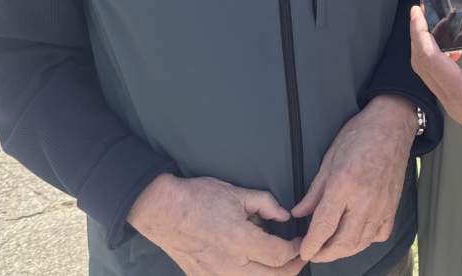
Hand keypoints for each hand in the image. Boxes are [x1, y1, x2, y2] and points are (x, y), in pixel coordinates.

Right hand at [127, 173, 302, 274]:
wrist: (163, 211)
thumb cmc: (197, 198)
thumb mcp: (236, 193)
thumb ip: (266, 204)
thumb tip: (284, 217)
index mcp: (240, 240)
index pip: (280, 255)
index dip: (296, 250)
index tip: (299, 242)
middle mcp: (230, 264)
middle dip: (291, 269)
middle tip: (297, 257)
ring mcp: (216, 275)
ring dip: (271, 275)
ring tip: (279, 264)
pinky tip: (254, 266)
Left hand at [291, 95, 416, 262]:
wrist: (392, 124)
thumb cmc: (359, 135)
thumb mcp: (329, 158)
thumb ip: (314, 191)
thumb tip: (298, 213)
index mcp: (344, 184)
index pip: (324, 226)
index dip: (311, 245)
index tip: (303, 253)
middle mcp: (364, 199)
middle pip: (343, 242)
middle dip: (325, 254)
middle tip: (314, 254)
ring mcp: (382, 205)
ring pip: (361, 242)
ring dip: (344, 251)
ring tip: (331, 249)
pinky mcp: (393, 206)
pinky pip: (379, 235)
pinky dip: (366, 241)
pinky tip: (356, 236)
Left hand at [410, 0, 461, 171]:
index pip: (429, 58)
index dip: (420, 32)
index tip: (417, 11)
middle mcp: (455, 103)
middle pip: (422, 67)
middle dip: (418, 37)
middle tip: (421, 13)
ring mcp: (457, 109)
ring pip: (429, 76)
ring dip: (427, 50)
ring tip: (435, 27)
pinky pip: (440, 83)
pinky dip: (439, 63)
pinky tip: (455, 49)